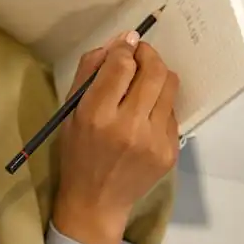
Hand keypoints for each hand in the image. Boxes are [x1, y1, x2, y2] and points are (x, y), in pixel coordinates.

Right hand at [52, 31, 179, 243]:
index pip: (122, 65)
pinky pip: (172, 111)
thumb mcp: (72, 111)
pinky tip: (146, 114)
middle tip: (140, 55)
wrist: (96, 201)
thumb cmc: (77, 153)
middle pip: (154, 71)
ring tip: (145, 80)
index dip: (124, 49)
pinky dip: (160, 103)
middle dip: (148, 54)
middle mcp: (129, 126)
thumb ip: (90, 72)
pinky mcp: (171, 151)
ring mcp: (154, 140)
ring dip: (158, 75)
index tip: (123, 49)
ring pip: (169, 86)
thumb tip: (119, 42)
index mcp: (97, 116)